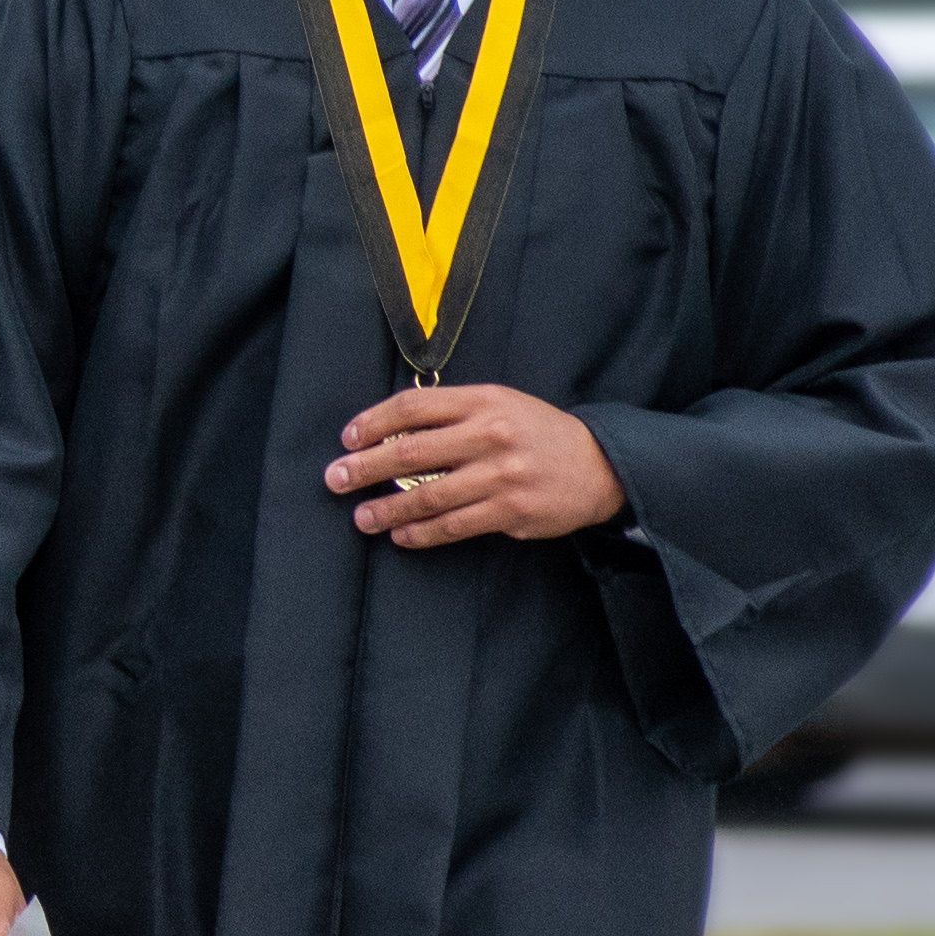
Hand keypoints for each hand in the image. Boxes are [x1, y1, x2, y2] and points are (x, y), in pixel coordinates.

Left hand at [326, 382, 622, 549]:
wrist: (599, 464)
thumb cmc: (537, 432)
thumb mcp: (500, 404)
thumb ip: (453, 412)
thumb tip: (393, 426)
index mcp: (483, 401)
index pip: (413, 407)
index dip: (374, 422)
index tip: (348, 438)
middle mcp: (490, 434)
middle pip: (411, 452)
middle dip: (365, 467)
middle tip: (335, 479)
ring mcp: (501, 475)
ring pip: (428, 496)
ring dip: (387, 508)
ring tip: (362, 517)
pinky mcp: (510, 510)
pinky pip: (453, 525)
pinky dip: (421, 532)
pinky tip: (400, 534)